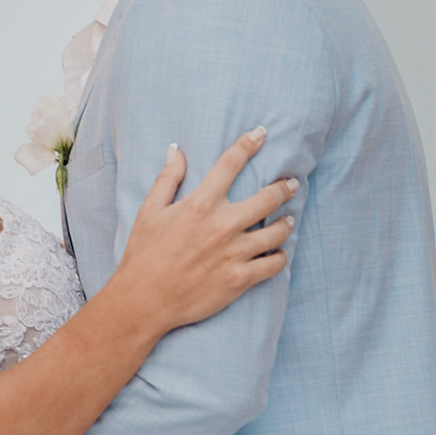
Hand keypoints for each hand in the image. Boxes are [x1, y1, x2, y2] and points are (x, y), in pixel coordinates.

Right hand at [115, 128, 296, 332]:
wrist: (144, 301)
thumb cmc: (144, 254)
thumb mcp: (149, 211)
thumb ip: (167, 179)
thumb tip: (175, 149)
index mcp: (200, 204)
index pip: (230, 164)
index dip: (248, 144)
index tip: (261, 133)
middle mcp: (222, 226)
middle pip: (267, 198)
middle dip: (284, 188)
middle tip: (292, 184)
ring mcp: (234, 254)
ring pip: (277, 232)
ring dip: (286, 223)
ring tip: (288, 220)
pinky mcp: (240, 279)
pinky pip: (273, 265)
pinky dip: (280, 257)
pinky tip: (279, 253)